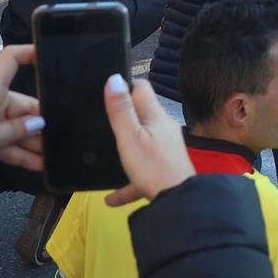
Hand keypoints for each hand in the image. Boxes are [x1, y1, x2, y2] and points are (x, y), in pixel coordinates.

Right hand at [99, 73, 193, 207]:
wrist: (177, 199)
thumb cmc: (152, 165)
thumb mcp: (130, 137)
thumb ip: (121, 110)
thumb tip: (114, 79)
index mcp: (155, 115)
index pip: (142, 88)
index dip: (125, 86)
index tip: (107, 93)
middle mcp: (163, 127)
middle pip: (142, 114)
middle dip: (123, 116)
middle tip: (100, 122)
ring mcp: (166, 148)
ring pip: (141, 143)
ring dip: (125, 148)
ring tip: (105, 153)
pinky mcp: (164, 169)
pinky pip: (142, 172)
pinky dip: (128, 182)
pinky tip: (111, 199)